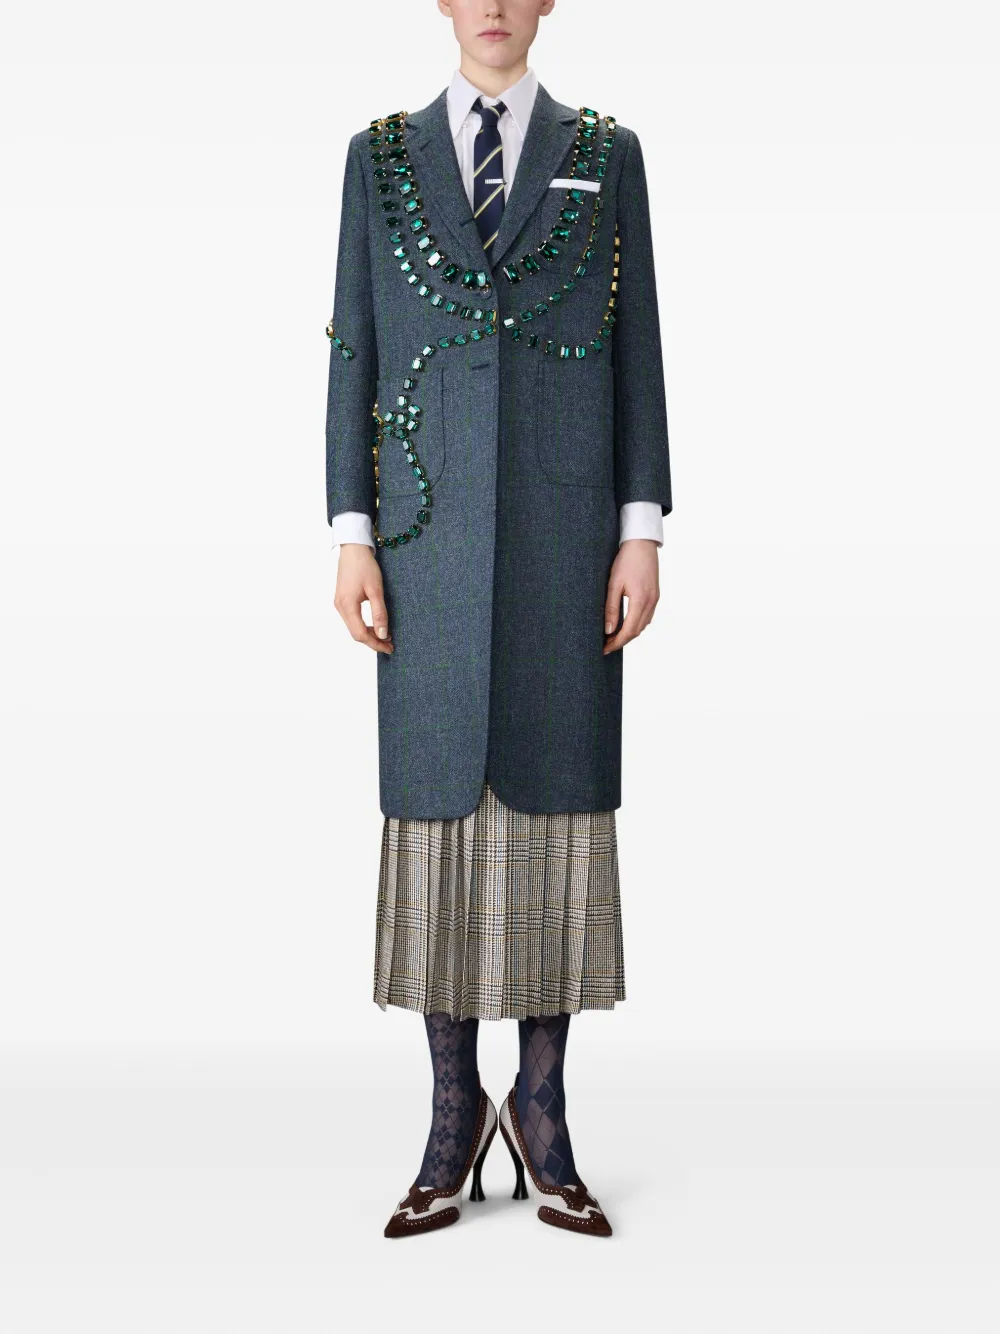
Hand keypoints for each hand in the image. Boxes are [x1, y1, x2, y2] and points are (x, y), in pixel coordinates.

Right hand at [334, 544, 393, 653]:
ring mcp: (340, 604)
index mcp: (347, 605)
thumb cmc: (364, 566)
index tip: (389, 648)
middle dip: (373, 641)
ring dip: (369, 633)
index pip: (360, 634)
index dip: (375, 644)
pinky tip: (376, 624)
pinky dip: (364, 625)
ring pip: (354, 627)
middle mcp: (340, 607)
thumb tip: (383, 635)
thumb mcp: (376, 590)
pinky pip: (352, 619)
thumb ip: (379, 613)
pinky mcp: (342, 600)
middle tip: (390, 644)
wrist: (353, 549)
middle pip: (356, 633)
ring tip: (386, 635)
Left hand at [603, 539, 659, 653]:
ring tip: (613, 636)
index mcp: (641, 601)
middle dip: (621, 641)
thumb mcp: (614, 584)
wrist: (642, 544)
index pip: (629, 631)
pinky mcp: (655, 595)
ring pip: (643, 625)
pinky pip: (647, 616)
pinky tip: (626, 623)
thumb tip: (608, 630)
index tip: (604, 648)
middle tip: (606, 645)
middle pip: (637, 631)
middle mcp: (651, 602)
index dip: (616, 642)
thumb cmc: (626, 560)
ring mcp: (655, 599)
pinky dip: (636, 624)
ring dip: (629, 633)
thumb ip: (611, 608)